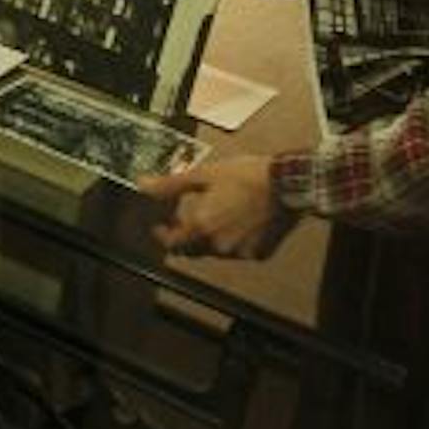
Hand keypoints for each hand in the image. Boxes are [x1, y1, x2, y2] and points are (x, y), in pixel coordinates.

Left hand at [138, 156, 299, 261]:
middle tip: (189, 217)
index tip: (160, 225)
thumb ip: (170, 185)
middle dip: (187, 235)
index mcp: (202, 227)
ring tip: (218, 214)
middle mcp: (218, 245)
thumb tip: (143, 186)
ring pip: (215, 251)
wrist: (286, 183)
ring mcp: (239, 252)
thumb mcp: (204, 174)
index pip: (171, 243)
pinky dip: (234, 240)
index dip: (162, 234)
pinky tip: (239, 222)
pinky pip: (238, 251)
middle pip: (192, 248)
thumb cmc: (245, 176)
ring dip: (211, 237)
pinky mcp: (258, 254)